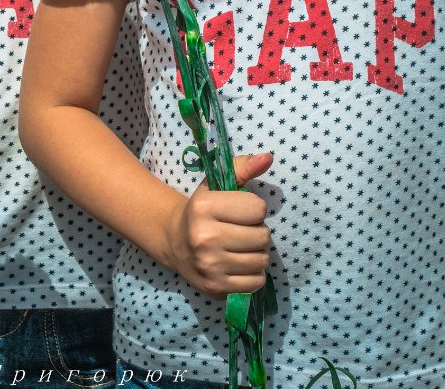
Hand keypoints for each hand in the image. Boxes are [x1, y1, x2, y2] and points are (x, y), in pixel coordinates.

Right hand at [165, 152, 272, 297]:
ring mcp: (210, 266)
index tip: (240, 210)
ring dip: (257, 253)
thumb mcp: (216, 184)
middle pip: (262, 236)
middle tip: (241, 230)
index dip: (254, 208)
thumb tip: (269, 157)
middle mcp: (205, 237)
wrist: (175, 241)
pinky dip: (253, 274)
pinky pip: (256, 282)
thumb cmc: (203, 209)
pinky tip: (239, 264)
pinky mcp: (215, 288)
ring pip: (261, 260)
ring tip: (240, 246)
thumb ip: (242, 167)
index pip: (258, 208)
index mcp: (205, 207)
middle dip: (257, 231)